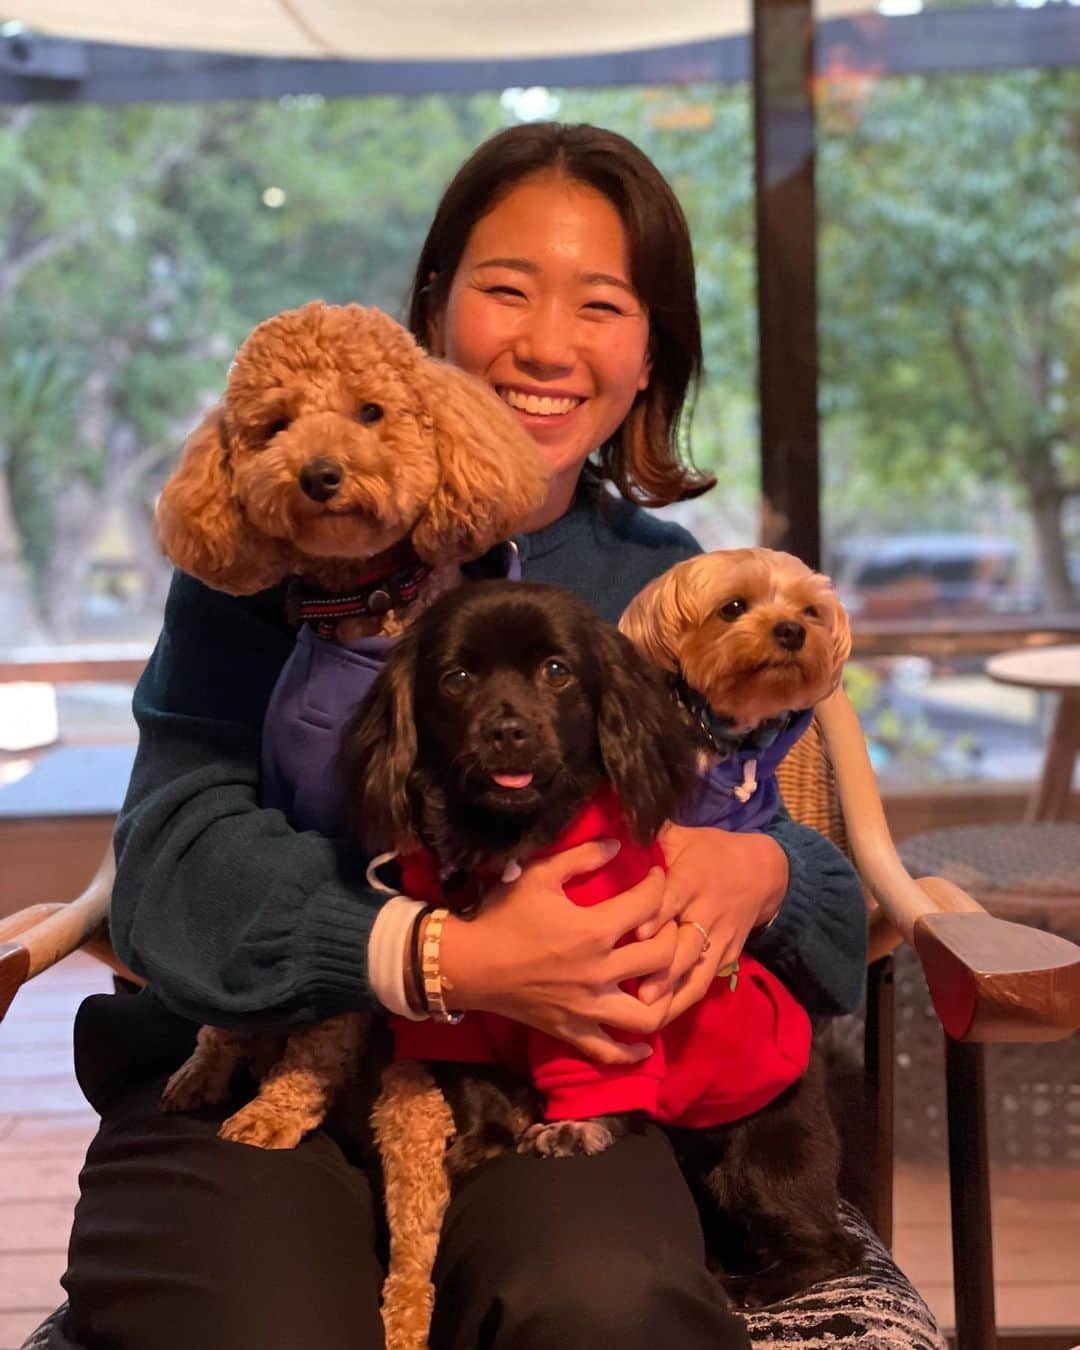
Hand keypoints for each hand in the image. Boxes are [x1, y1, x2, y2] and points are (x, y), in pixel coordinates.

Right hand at [437, 839, 677, 1066]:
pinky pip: (610, 1051)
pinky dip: (632, 1052)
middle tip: (668, 924)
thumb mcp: (539, 876)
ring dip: (666, 998)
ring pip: (648, 1014)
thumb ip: (581, 857)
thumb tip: (618, 844)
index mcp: (594, 930)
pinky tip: (645, 1045)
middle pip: (662, 958)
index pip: (648, 905)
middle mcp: (599, 972)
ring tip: (667, 981)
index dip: (658, 884)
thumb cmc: (502, 916)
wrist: (467, 963)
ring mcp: (587, 1006)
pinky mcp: (572, 1029)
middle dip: (674, 936)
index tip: (656, 876)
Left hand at [636, 824, 787, 1022]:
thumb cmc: (712, 851)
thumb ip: (651, 831)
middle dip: (663, 968)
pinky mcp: (726, 954)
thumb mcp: (684, 835)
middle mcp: (706, 911)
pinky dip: (685, 999)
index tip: (636, 934)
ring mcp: (719, 936)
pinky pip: (705, 981)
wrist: (764, 871)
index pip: (673, 899)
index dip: (656, 916)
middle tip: (635, 991)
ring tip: (645, 1013)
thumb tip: (615, 817)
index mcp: (692, 879)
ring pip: (697, 969)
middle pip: (686, 943)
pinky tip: (662, 1017)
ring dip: (672, 992)